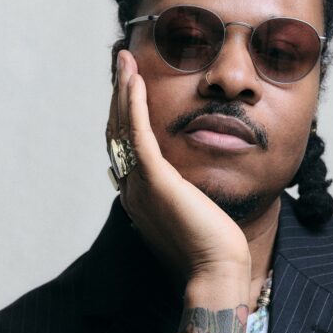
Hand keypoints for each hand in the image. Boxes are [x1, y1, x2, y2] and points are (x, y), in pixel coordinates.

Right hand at [107, 50, 250, 287]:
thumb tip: (180, 187)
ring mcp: (139, 184)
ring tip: (125, 60)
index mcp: (138, 197)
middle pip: (117, 132)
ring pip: (122, 127)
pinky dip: (133, 104)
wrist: (216, 272)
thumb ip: (180, 197)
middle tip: (122, 62)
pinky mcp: (155, 180)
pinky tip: (135, 80)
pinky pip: (138, 133)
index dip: (123, 115)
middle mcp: (131, 189)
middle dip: (118, 95)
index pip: (124, 148)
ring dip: (122, 90)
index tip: (128, 88)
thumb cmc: (212, 251)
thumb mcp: (191, 216)